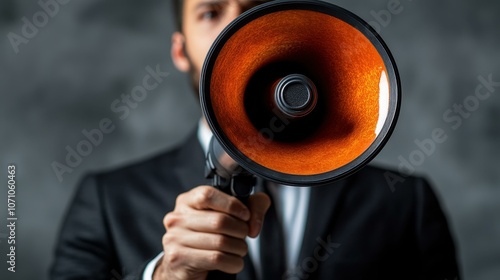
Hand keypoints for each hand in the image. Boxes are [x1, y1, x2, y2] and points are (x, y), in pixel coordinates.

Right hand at [153, 186, 270, 279]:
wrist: (184, 267)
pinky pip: (216, 259)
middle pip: (219, 220)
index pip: (208, 195)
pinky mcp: (179, 258)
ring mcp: (175, 238)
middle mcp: (177, 218)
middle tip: (242, 236)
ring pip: (220, 242)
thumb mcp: (227, 216)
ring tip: (238, 249)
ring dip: (239, 248)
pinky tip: (233, 262)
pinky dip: (233, 263)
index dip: (232, 204)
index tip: (245, 215)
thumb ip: (251, 205)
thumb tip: (254, 221)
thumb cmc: (208, 237)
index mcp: (187, 201)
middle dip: (240, 230)